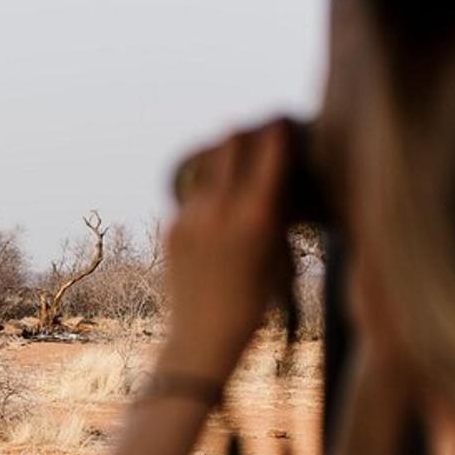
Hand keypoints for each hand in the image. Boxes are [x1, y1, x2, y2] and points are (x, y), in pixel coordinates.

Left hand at [158, 119, 290, 383]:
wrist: (203, 337)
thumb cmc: (255, 302)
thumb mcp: (277, 253)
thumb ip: (274, 211)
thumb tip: (278, 176)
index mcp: (257, 216)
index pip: (268, 151)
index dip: (276, 129)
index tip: (283, 118)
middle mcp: (221, 209)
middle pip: (231, 143)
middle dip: (246, 132)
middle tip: (257, 127)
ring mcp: (192, 216)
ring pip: (207, 165)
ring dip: (222, 154)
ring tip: (235, 150)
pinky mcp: (172, 227)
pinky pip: (192, 195)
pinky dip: (207, 189)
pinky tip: (217, 194)